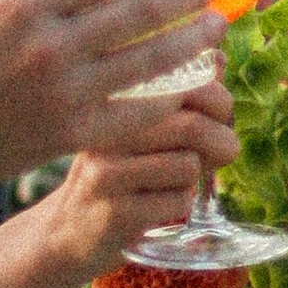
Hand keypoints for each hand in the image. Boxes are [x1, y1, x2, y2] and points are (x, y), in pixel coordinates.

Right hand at [0, 0, 224, 183]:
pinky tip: (188, 83)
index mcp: (25, 2)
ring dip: (190, 43)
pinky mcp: (69, 134)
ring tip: (216, 28)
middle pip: (138, 15)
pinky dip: (165, 97)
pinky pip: (132, 114)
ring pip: (146, 63)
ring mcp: (63, 93)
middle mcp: (50, 45)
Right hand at [27, 100, 240, 277]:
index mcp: (114, 102)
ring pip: (186, 166)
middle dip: (222, 142)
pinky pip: (177, 201)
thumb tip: (217, 55)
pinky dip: (181, 205)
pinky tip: (157, 207)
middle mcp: (107, 132)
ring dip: (194, 178)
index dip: (218, 101)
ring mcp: (107, 173)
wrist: (64, 231)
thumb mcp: (137, 128)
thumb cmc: (112, 173)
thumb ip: (177, 94)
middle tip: (224, 155)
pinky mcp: (115, 212)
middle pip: (190, 126)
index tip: (222, 117)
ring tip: (174, 183)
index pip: (184, 84)